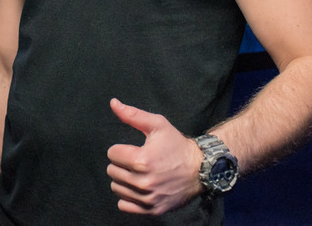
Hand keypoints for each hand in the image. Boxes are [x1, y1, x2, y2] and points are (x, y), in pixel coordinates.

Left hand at [106, 98, 203, 214]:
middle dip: (122, 164)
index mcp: (141, 160)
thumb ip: (132, 115)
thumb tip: (113, 103)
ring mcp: (148, 198)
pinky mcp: (152, 209)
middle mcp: (143, 182)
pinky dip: (128, 196)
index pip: (111, 154)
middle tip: (137, 161)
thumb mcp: (157, 124)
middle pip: (112, 171)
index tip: (133, 149)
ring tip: (138, 173)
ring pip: (116, 188)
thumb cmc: (176, 145)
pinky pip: (124, 205)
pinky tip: (138, 187)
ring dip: (123, 180)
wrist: (199, 169)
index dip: (121, 149)